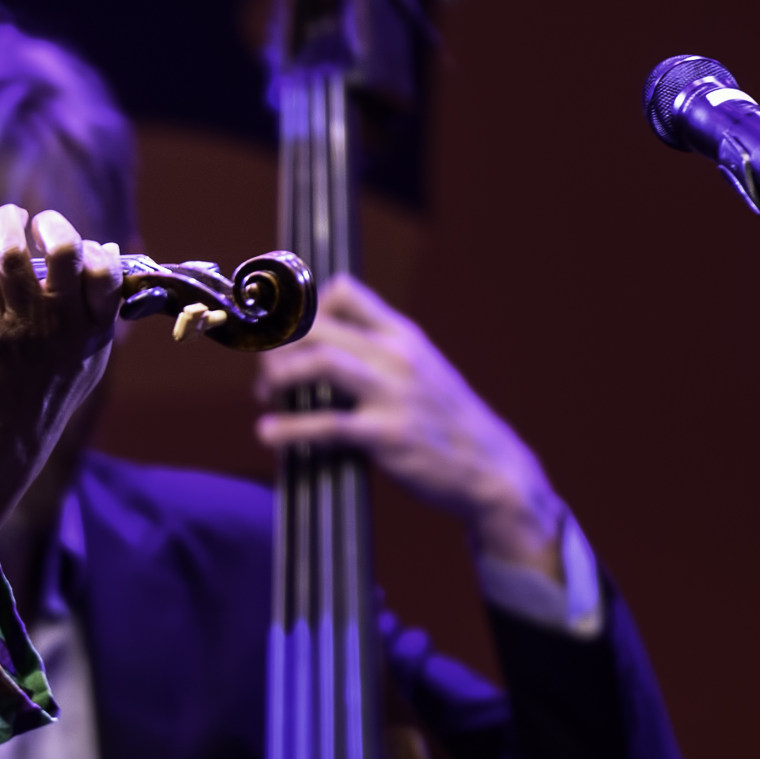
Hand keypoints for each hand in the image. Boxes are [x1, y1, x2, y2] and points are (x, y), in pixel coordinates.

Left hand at [0, 202, 122, 585]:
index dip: (94, 248)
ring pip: (15, 253)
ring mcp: (23, 324)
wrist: (9, 438)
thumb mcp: (92, 359)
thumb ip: (103, 310)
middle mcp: (62, 323)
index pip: (107, 270)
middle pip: (66, 250)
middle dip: (53, 224)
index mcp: (95, 331)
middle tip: (39, 224)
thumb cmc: (51, 396)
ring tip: (7, 216)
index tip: (81, 248)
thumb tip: (109, 252)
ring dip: (9, 221)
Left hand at [255, 274, 564, 576]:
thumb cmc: (447, 421)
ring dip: (280, 376)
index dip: (303, 307)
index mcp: (403, 335)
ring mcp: (393, 394)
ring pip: (319, 362)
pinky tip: (269, 433)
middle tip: (267, 371)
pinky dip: (289, 428)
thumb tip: (322, 345)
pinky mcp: (387, 435)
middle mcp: (397, 356)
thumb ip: (380, 351)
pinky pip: (326, 424)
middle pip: (318, 325)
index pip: (344, 291)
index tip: (286, 333)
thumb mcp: (422, 369)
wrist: (492, 468)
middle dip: (279, 345)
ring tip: (267, 396)